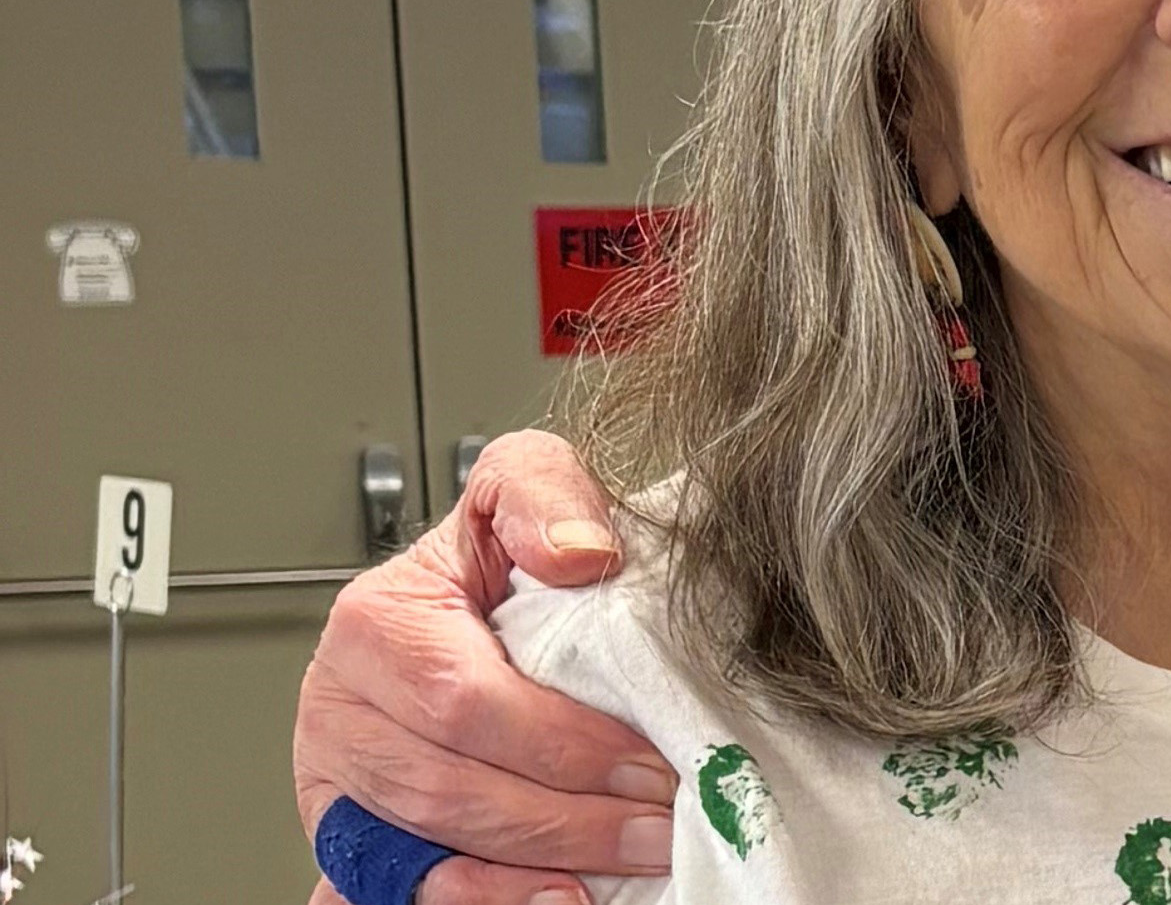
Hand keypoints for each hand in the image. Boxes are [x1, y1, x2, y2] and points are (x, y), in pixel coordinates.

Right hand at [291, 432, 670, 903]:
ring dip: (527, 872)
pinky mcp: (350, 838)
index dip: (563, 743)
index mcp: (374, 625)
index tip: (649, 764)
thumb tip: (580, 554)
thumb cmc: (496, 558)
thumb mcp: (522, 485)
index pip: (464, 703)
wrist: (462, 602)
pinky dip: (474, 900)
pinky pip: (398, 890)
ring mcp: (336, 782)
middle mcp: (339, 710)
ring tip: (614, 873)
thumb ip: (546, 495)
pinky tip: (547, 898)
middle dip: (564, 819)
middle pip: (448, 790)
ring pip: (423, 849)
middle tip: (656, 827)